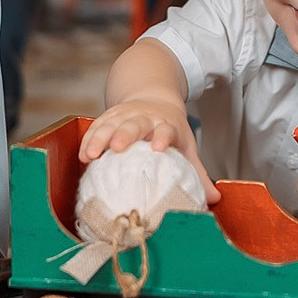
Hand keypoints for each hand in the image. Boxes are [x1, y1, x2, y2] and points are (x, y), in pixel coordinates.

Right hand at [80, 101, 218, 203]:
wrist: (154, 98)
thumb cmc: (171, 130)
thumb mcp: (187, 146)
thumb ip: (198, 173)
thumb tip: (215, 199)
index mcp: (167, 124)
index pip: (166, 129)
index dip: (162, 136)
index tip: (158, 147)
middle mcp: (145, 117)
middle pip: (134, 124)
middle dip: (125, 134)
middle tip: (117, 148)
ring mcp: (125, 114)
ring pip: (111, 124)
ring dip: (100, 138)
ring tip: (90, 156)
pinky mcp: (110, 115)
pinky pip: (97, 126)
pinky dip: (89, 139)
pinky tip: (82, 156)